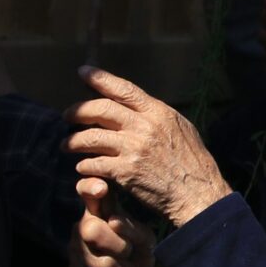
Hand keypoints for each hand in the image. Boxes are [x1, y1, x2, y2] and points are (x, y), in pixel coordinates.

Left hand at [66, 67, 232, 227]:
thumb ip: (156, 116)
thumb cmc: (192, 162)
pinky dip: (84, 165)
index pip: (124, 89)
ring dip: (74, 141)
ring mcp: (133, 149)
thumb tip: (136, 106)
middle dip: (78, 111)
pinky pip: (94, 164)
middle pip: (100, 110)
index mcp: (158, 112)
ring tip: (67, 145)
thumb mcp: (181, 128)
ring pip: (91, 138)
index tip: (83, 72)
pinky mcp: (125, 172)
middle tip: (67, 116)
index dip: (100, 78)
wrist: (198, 193)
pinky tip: (82, 167)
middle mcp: (144, 127)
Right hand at [69, 178, 154, 266]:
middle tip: (129, 254)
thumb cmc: (138, 258)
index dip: (90, 187)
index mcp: (101, 213)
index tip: (101, 189)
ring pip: (102, 263)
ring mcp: (75, 251)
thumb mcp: (145, 241)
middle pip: (91, 230)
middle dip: (119, 246)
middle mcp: (83, 227)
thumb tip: (113, 221)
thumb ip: (133, 229)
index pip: (87, 192)